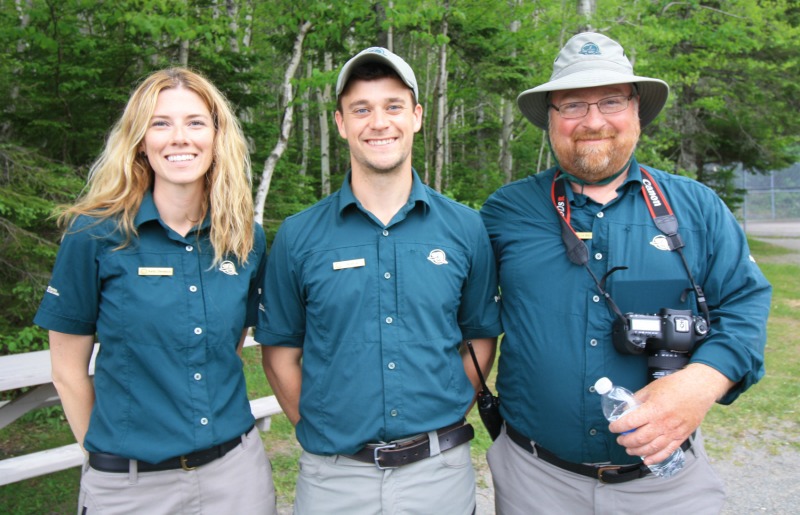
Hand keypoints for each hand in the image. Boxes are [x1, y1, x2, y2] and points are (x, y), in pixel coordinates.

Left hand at [609, 363, 733, 464]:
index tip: (613, 427)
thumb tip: (625, 410)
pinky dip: (655, 458)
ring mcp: (672, 432)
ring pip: (651, 448)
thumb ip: (637, 400)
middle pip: (638, 439)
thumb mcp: (651, 388)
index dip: (617, 427)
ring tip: (629, 449)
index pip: (629, 423)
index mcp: (652, 410)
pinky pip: (667, 452)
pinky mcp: (681, 437)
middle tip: (620, 439)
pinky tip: (646, 460)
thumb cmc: (675, 386)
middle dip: (625, 441)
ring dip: (637, 451)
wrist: (699, 389)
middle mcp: (662, 423)